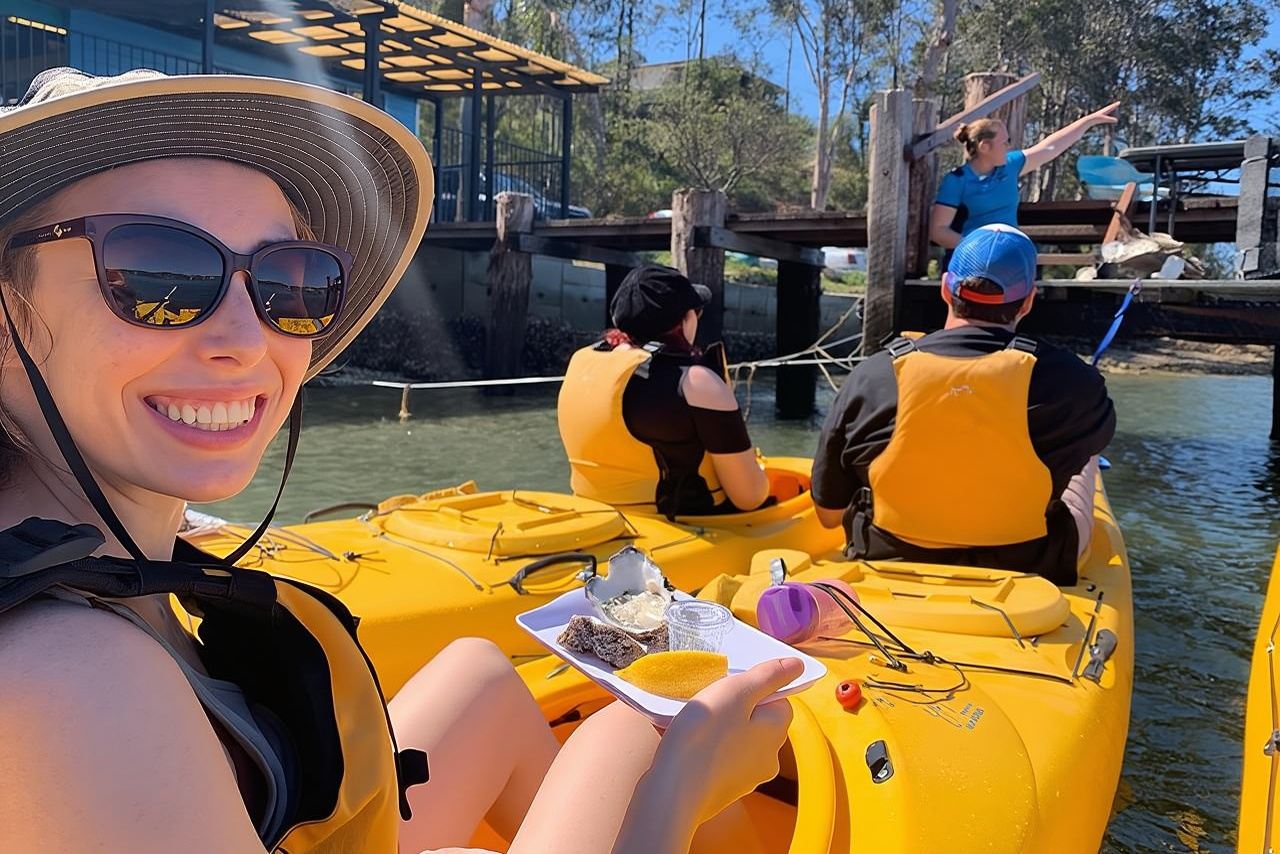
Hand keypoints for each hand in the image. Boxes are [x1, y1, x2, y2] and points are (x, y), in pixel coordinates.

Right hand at [653, 657, 801, 823]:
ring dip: (719, 727)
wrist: (671, 791)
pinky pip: (720, 758)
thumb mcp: (736, 692)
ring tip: (692, 722)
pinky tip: (686, 743)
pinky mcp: (724, 790)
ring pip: (737, 739)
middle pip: (758, 720)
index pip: (779, 699)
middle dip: (735, 707)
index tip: (729, 686)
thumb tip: (798, 665)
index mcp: (777, 732)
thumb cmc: (704, 736)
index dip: (755, 687)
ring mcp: (747, 778)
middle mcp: (769, 758)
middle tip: (708, 701)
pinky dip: (707, 748)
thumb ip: (768, 676)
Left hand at [1086, 101, 1119, 126]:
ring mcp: (1100, 114)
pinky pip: (1104, 114)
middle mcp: (1102, 111)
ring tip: (1113, 108)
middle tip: (1118, 103)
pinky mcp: (1098, 117)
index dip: (1115, 105)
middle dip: (1114, 106)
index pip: (1111, 107)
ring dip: (1110, 109)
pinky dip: (1106, 113)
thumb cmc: (1096, 119)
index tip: (1119, 102)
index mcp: (1104, 110)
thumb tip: (1116, 120)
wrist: (1088, 120)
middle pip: (1109, 107)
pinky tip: (1106, 114)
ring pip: (1106, 110)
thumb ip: (1110, 119)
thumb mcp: (1104, 119)